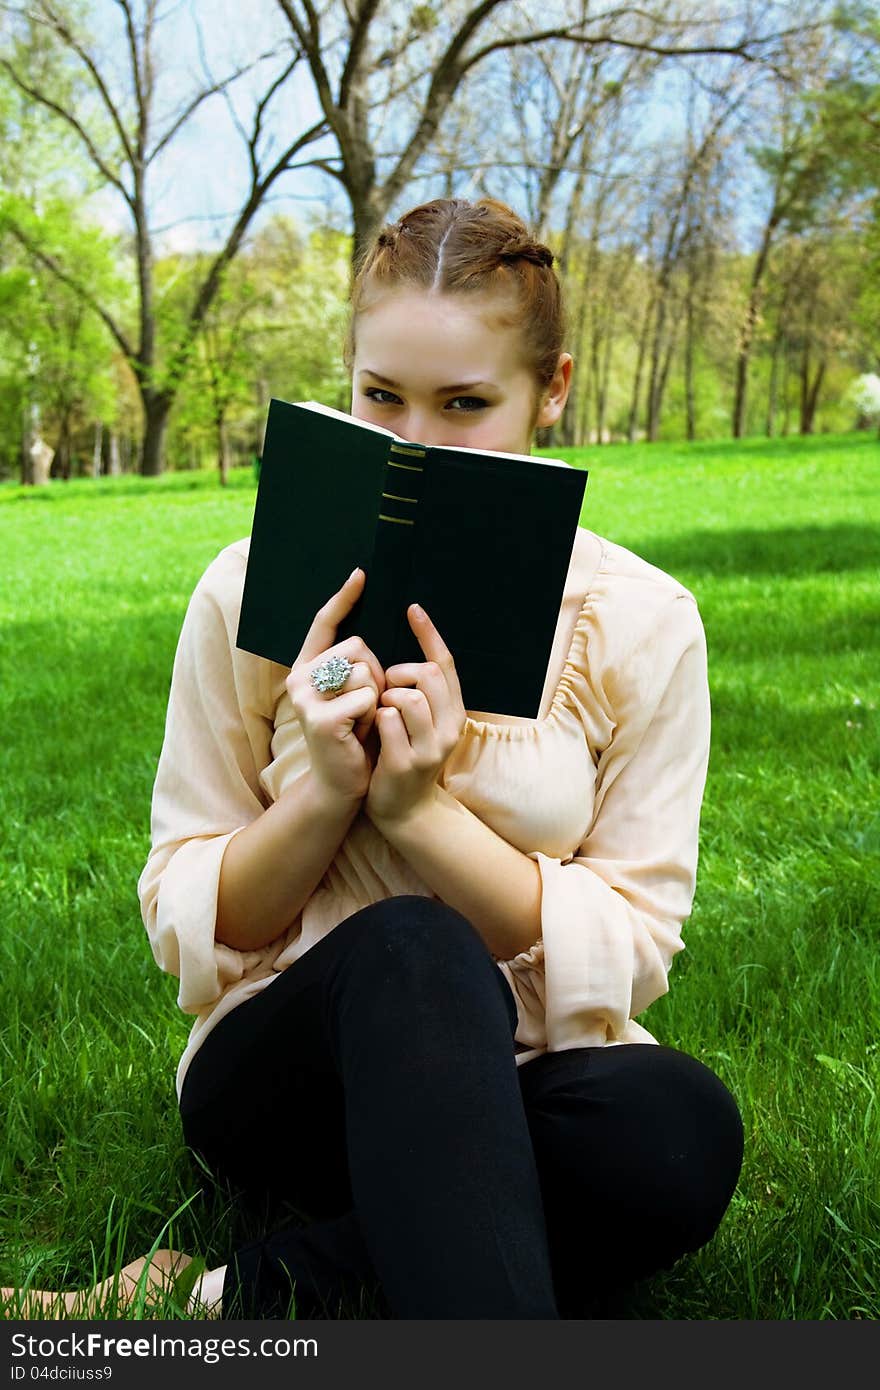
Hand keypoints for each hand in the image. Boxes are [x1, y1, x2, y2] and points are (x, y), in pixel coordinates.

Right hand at [286, 569, 385, 803]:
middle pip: (358, 647)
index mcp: (306, 668)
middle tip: (363, 708)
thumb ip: (354, 665)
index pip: (324, 623)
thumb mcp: (353, 695)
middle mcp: (299, 678)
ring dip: (375, 698)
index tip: (361, 574)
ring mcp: (306, 698)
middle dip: (375, 674)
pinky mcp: (320, 718)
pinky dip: (373, 716)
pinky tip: (360, 733)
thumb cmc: (354, 737)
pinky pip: (367, 697)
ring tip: (362, 721)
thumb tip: (368, 635)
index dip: (343, 599)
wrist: (342, 784)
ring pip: (365, 671)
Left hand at [365, 603, 466, 826]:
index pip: (445, 663)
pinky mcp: (407, 762)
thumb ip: (420, 693)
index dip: (429, 633)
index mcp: (455, 712)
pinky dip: (375, 720)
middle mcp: (450, 727)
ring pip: (407, 697)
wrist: (403, 808)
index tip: (412, 608)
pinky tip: (373, 733)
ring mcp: (431, 746)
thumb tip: (407, 657)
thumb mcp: (421, 722)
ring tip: (381, 713)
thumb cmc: (405, 754)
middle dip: (399, 674)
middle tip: (386, 689)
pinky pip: (386, 720)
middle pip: (426, 674)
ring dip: (386, 698)